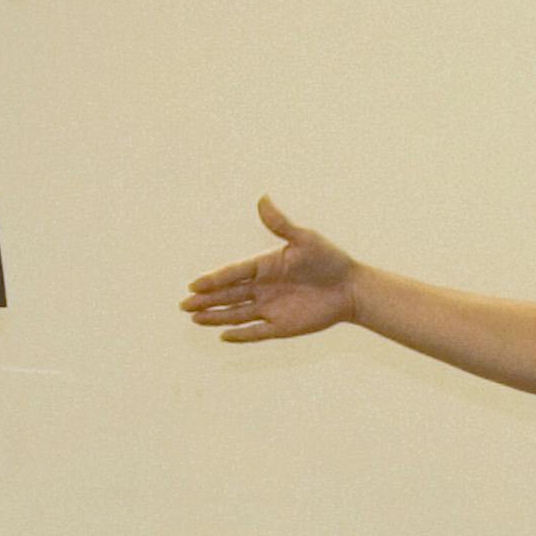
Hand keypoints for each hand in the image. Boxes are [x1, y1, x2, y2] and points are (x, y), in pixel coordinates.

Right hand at [183, 200, 359, 343]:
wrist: (352, 288)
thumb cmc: (330, 259)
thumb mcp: (304, 239)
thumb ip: (280, 224)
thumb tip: (262, 198)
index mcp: (265, 266)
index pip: (233, 274)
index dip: (213, 280)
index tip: (194, 285)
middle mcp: (263, 288)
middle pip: (229, 295)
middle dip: (206, 300)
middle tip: (184, 305)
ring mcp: (271, 308)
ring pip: (237, 314)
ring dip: (216, 316)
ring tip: (194, 319)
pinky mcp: (282, 326)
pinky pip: (257, 332)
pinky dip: (241, 335)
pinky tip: (223, 336)